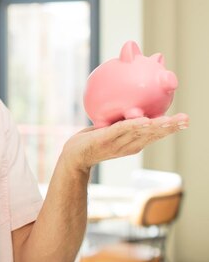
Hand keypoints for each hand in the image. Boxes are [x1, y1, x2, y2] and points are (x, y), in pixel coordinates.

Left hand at [62, 113, 189, 173]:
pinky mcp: (105, 139)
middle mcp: (129, 145)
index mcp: (133, 143)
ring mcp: (118, 143)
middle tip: (186, 120)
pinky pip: (121, 130)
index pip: (155, 134)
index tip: (185, 121)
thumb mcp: (110, 130)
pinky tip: (146, 121)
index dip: (170, 128)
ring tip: (171, 121)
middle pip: (153, 135)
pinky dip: (134, 126)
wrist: (73, 156)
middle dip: (170, 128)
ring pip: (141, 133)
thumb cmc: (92, 141)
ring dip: (157, 127)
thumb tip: (133, 106)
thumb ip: (122, 121)